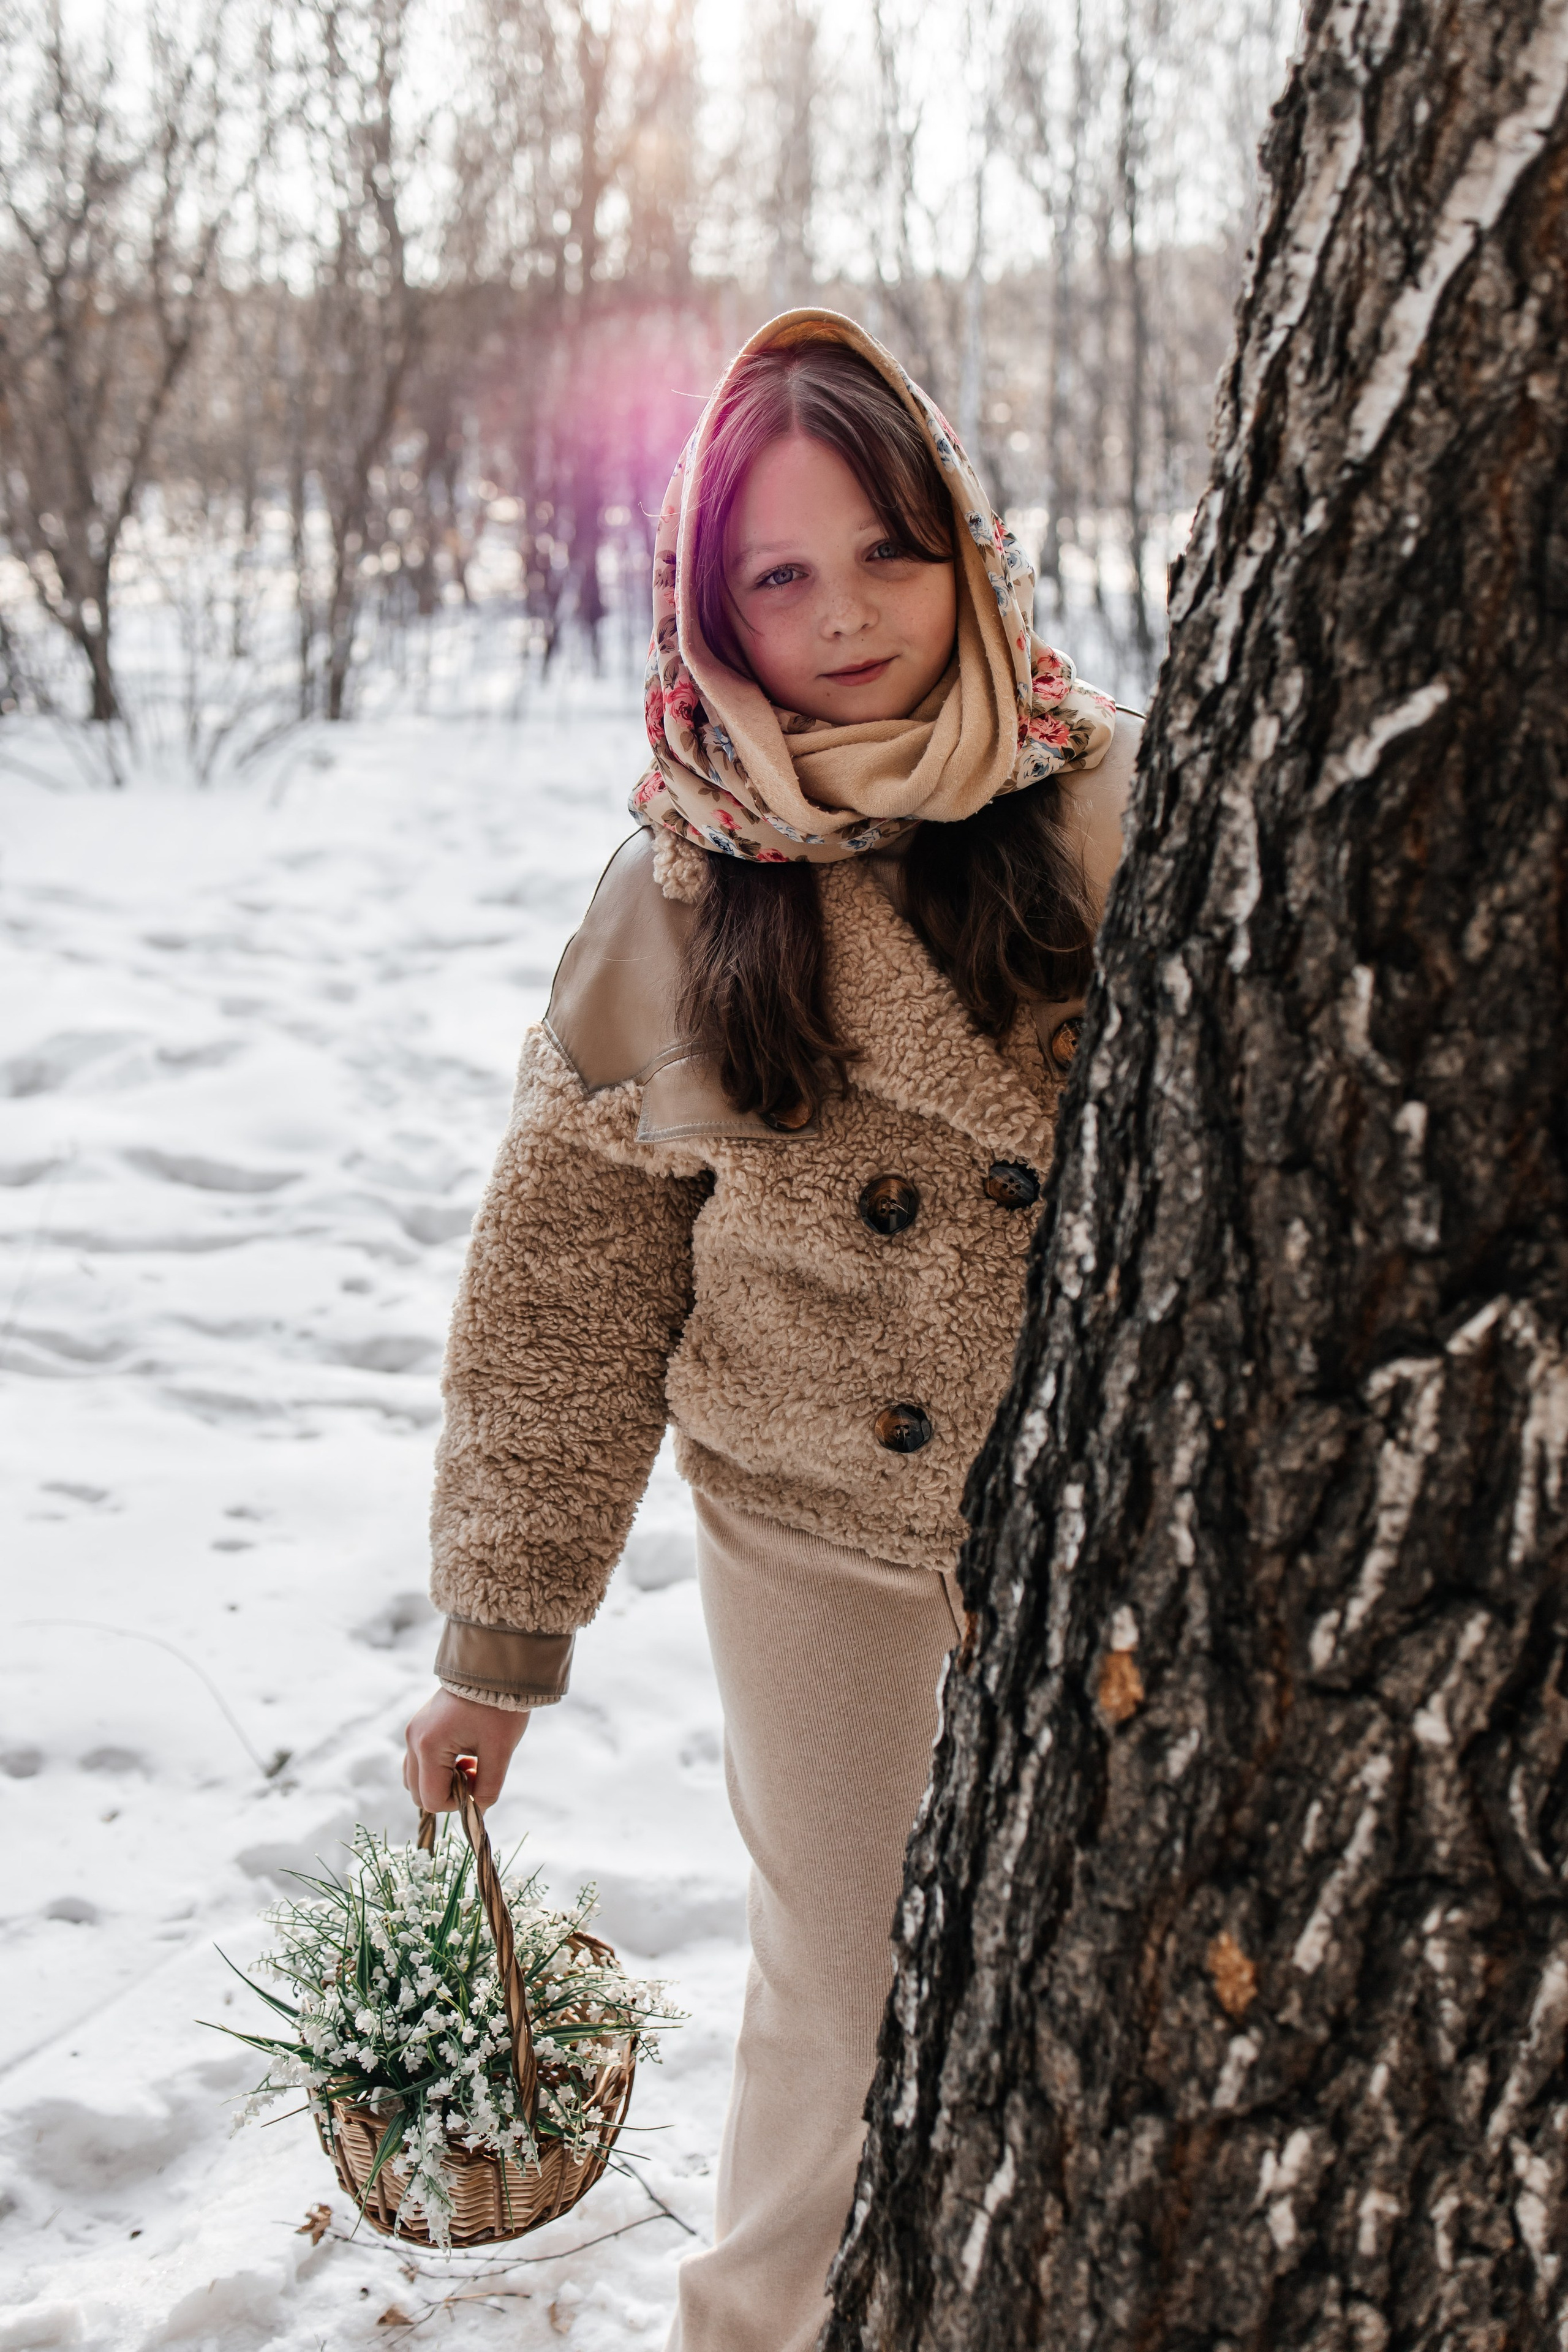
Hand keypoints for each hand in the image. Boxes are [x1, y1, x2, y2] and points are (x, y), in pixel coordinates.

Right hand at [404, 1688, 529, 1812]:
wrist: (494, 1668)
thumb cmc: (499, 1709)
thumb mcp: (500, 1752)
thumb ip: (488, 1788)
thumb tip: (477, 1809)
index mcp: (429, 1746)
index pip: (431, 1799)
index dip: (457, 1804)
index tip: (480, 1785)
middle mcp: (413, 1739)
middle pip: (417, 1793)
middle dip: (447, 1794)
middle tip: (475, 1774)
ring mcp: (413, 1731)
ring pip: (414, 1778)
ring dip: (440, 1781)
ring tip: (469, 1763)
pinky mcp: (419, 1725)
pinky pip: (418, 1760)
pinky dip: (437, 1767)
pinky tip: (463, 1753)